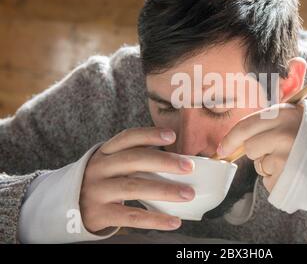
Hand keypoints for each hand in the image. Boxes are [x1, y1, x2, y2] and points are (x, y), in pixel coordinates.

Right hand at [80, 127, 194, 232]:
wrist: (68, 207)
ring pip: (134, 187)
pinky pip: (130, 216)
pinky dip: (154, 219)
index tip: (172, 136)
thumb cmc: (103, 182)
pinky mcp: (99, 213)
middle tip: (189, 167)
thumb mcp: (112, 165)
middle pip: (134, 160)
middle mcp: (99, 168)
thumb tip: (178, 161)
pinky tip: (174, 221)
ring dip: (165, 190)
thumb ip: (137, 160)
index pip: (127, 138)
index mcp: (105, 152)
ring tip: (188, 194)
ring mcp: (97, 190)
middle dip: (164, 162)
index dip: (149, 135)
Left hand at [217, 103, 303, 191]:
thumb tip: (242, 132)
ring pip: (259, 165)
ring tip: (292, 162)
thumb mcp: (301, 117)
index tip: (222, 148)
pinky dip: (278, 181)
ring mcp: (284, 157)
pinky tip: (295, 174)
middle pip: (250, 147)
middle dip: (258, 153)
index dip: (231, 138)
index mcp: (285, 114)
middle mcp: (283, 134)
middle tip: (277, 152)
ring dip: (270, 167)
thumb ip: (276, 119)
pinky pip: (268, 182)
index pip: (246, 126)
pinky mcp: (286, 178)